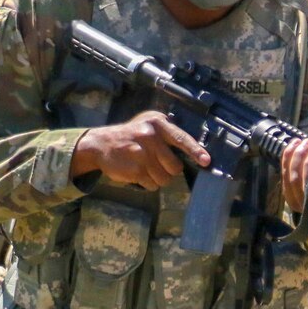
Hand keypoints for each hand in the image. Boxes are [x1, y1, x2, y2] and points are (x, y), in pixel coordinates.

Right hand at [70, 110, 209, 190]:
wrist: (101, 144)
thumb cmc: (132, 135)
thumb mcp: (149, 125)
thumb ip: (169, 134)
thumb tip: (197, 151)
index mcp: (157, 123)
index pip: (181, 138)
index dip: (195, 151)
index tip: (206, 160)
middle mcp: (149, 136)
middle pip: (175, 166)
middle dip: (169, 169)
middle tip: (157, 162)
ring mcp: (141, 154)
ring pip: (165, 178)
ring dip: (158, 177)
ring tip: (145, 166)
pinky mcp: (133, 170)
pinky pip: (152, 185)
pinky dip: (148, 183)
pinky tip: (137, 172)